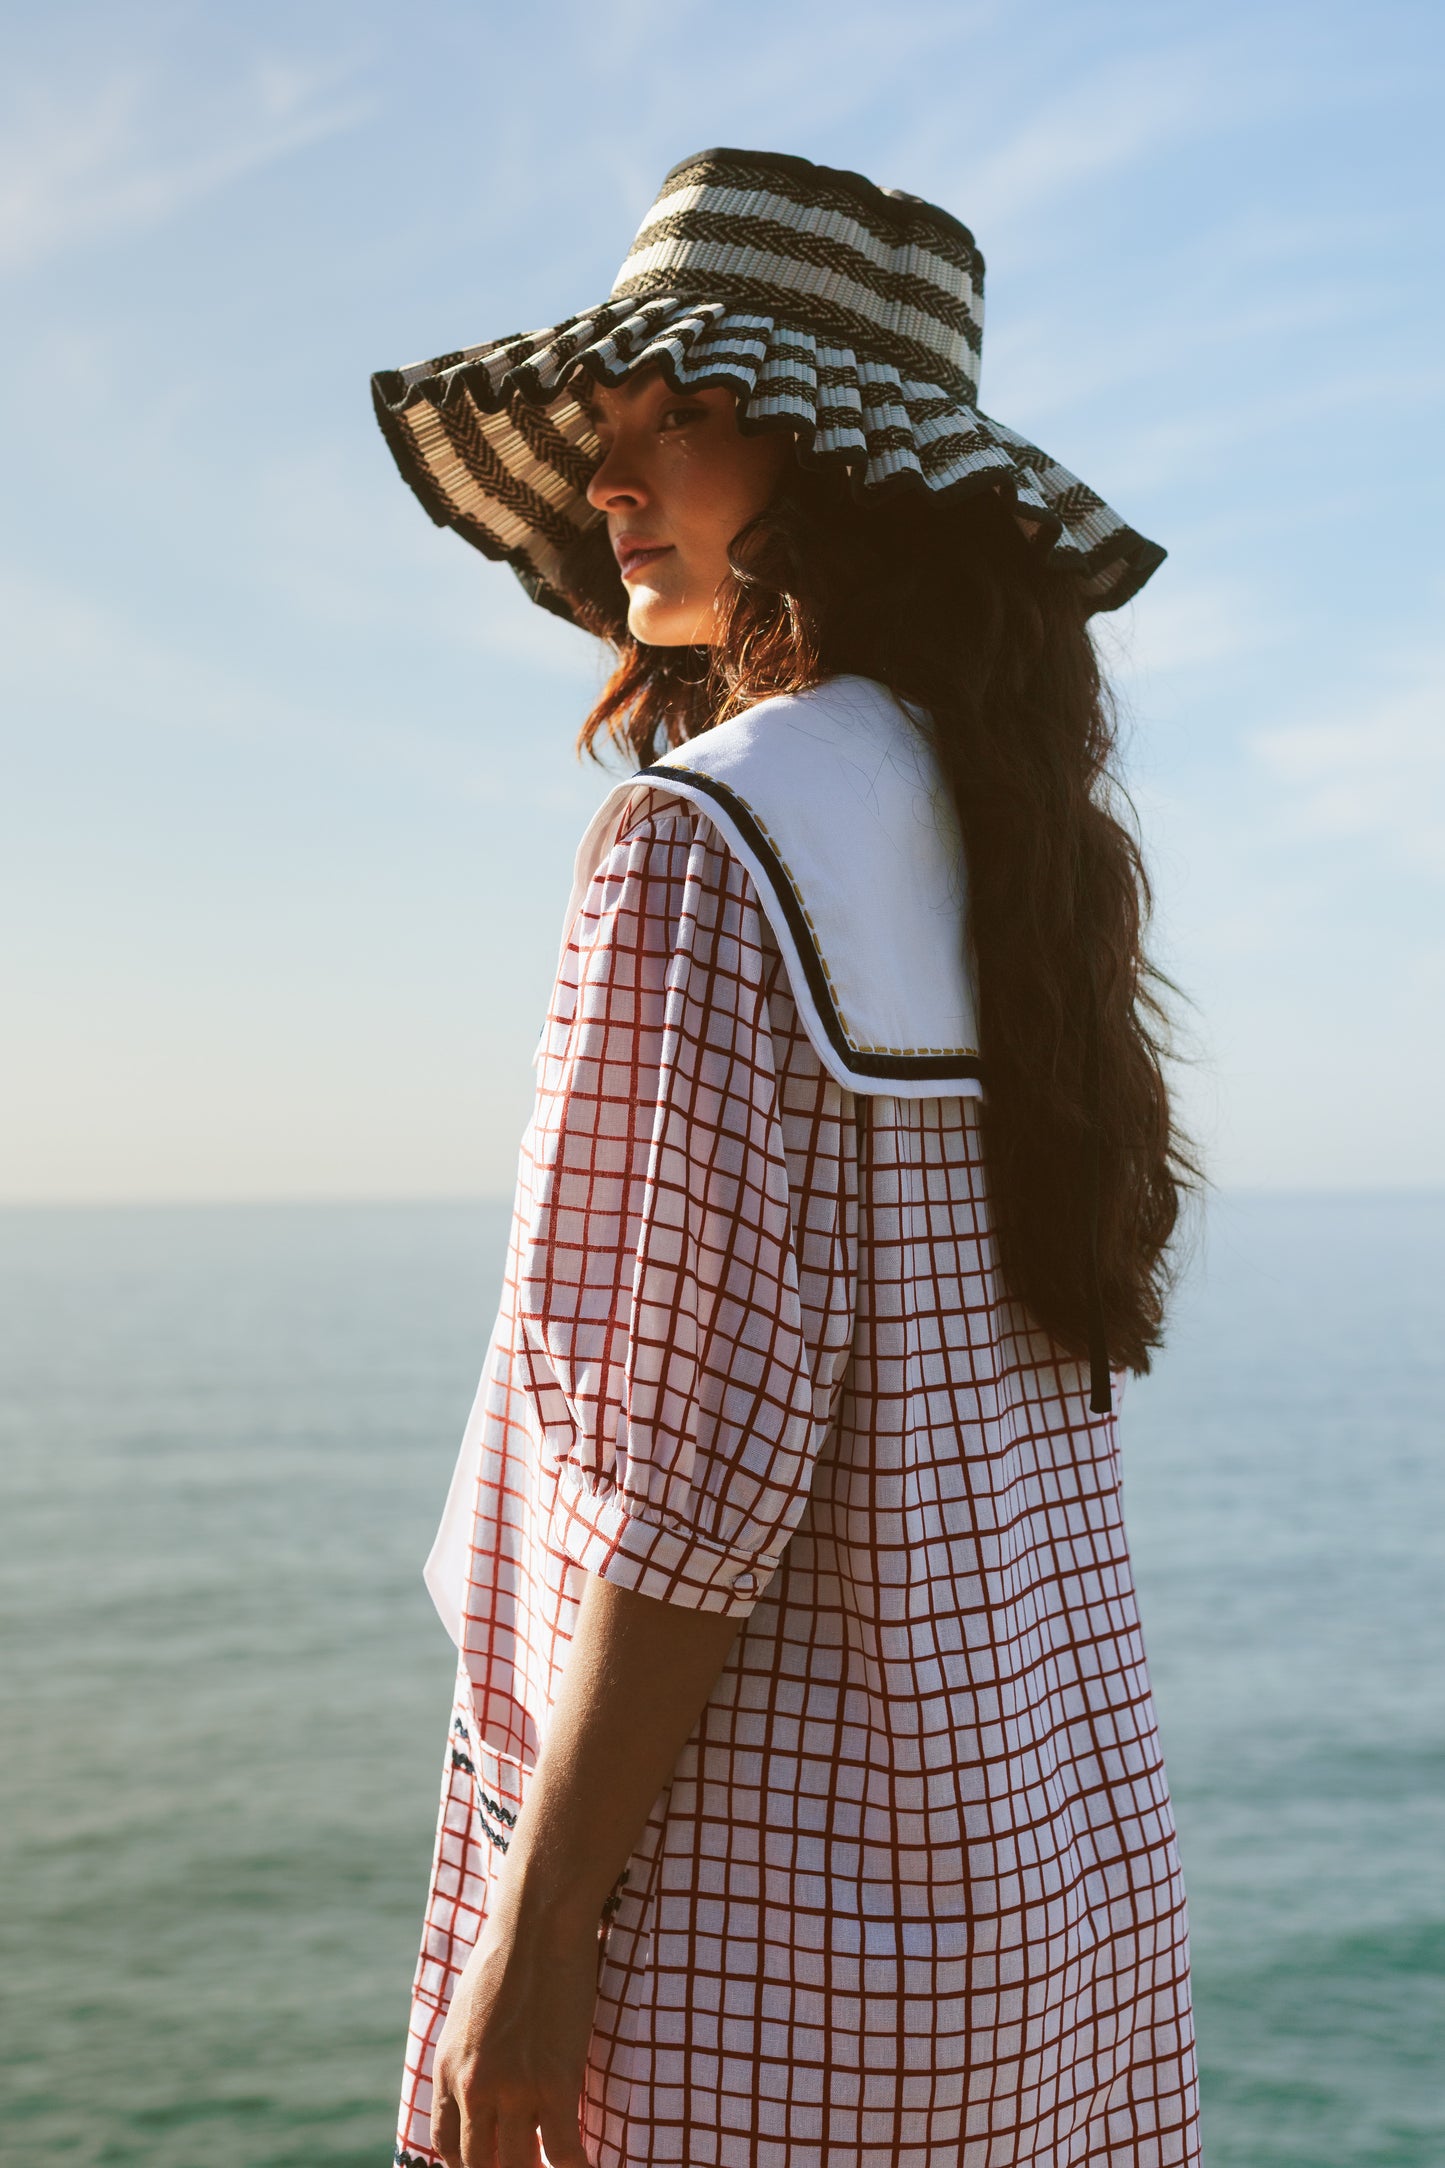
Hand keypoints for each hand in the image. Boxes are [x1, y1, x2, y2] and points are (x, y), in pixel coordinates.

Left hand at [430, 1896, 597, 2167]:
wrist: (537, 1923)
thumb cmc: (507, 1954)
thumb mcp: (468, 2012)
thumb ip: (468, 2055)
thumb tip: (479, 2081)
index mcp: (447, 2068)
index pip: (446, 2145)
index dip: (468, 2166)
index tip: (490, 2164)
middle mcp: (473, 2086)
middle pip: (479, 2165)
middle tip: (523, 2166)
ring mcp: (514, 2087)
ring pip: (518, 2165)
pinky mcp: (554, 2082)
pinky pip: (561, 2149)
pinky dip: (574, 2167)